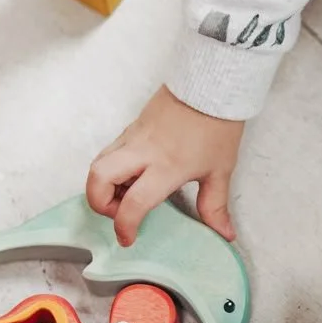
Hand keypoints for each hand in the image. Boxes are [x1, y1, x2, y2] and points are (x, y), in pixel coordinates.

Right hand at [87, 86, 243, 246]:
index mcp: (166, 167)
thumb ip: (215, 205)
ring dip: (103, 184)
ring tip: (128, 192)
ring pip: (98, 163)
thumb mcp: (219, 170)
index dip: (125, 226)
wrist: (211, 84)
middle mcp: (142, 152)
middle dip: (98, 203)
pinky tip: (134, 172)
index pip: (133, 203)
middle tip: (120, 210)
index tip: (128, 238)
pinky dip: (112, 168)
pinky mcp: (131, 126)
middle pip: (97, 179)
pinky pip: (110, 151)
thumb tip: (224, 234)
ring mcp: (133, 137)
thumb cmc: (217, 126)